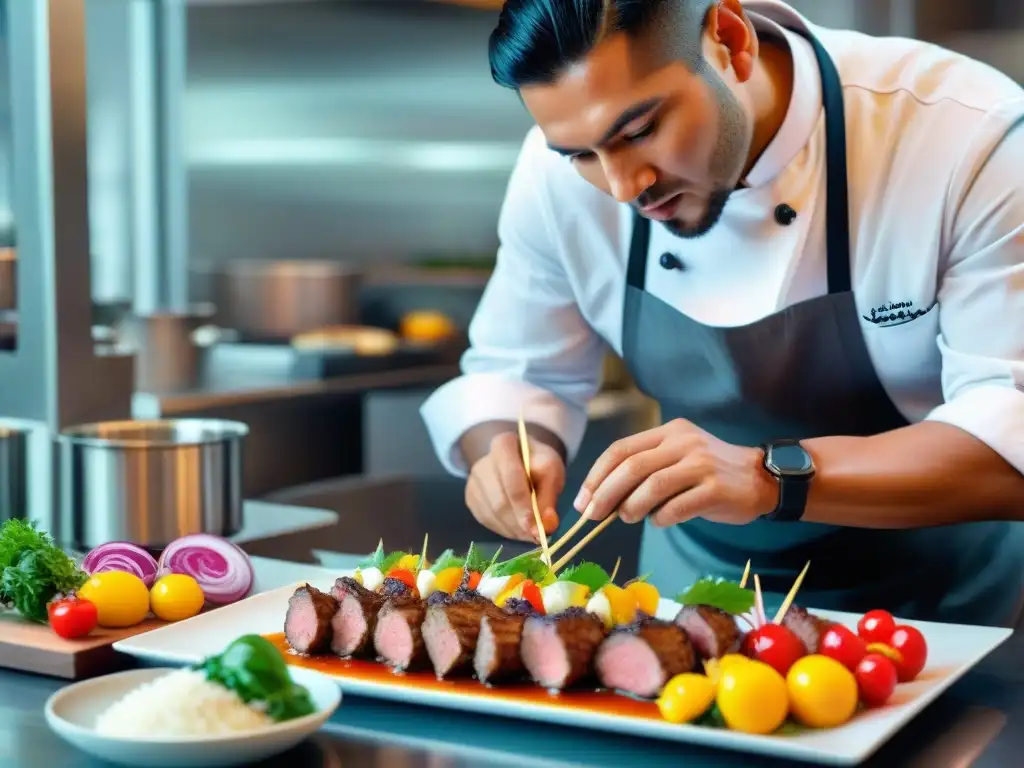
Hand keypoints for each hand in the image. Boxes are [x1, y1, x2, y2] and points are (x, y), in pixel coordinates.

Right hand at [465, 431, 563, 542]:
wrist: (521, 461)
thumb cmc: (537, 464)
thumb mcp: (551, 472)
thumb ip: (549, 498)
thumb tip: (547, 526)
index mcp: (503, 445)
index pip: (511, 479)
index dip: (523, 506)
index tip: (535, 528)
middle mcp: (482, 462)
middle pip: (499, 501)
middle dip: (519, 523)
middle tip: (537, 537)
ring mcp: (473, 481)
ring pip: (491, 514)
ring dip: (513, 530)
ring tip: (531, 534)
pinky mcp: (471, 498)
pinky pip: (486, 520)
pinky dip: (504, 530)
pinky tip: (518, 530)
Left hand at [574, 419, 777, 527]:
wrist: (763, 478)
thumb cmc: (711, 473)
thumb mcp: (678, 457)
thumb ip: (646, 470)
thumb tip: (603, 498)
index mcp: (669, 432)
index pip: (621, 450)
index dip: (597, 475)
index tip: (583, 499)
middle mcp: (683, 443)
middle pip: (631, 468)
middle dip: (605, 494)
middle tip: (592, 515)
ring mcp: (701, 465)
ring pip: (652, 487)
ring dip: (631, 507)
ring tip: (627, 518)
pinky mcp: (715, 489)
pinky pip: (676, 507)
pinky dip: (660, 518)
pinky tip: (659, 522)